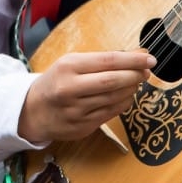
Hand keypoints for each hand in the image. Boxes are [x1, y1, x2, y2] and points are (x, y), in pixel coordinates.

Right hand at [19, 51, 154, 143]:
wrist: (32, 110)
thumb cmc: (56, 82)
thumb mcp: (70, 63)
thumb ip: (101, 60)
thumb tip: (136, 56)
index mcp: (67, 67)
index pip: (107, 61)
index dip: (132, 60)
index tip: (149, 58)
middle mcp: (70, 88)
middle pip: (112, 81)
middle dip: (135, 75)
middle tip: (147, 71)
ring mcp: (76, 110)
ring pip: (114, 98)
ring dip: (131, 89)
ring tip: (136, 82)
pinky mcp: (82, 126)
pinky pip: (111, 113)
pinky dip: (124, 103)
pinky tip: (127, 95)